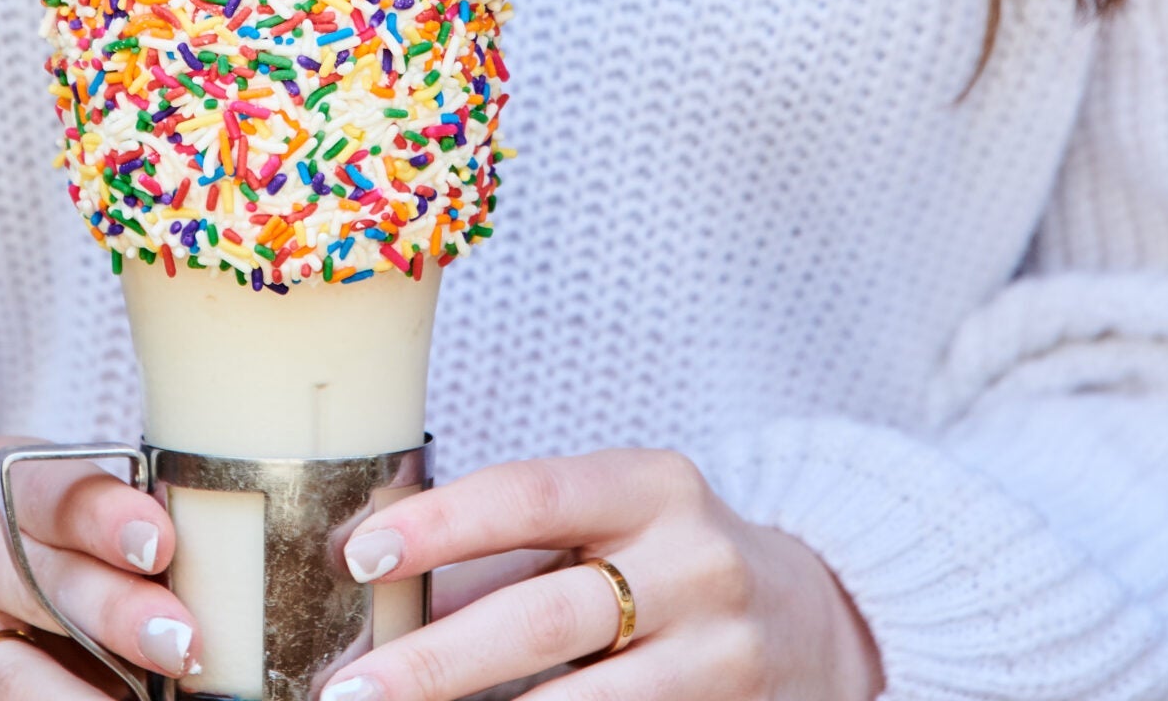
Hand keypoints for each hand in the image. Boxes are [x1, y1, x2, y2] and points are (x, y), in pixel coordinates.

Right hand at [0, 438, 197, 700]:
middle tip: (182, 642)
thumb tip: (233, 577)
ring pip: (4, 668)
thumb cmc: (52, 555)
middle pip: (33, 577)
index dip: (104, 517)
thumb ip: (132, 540)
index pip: (48, 490)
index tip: (160, 543)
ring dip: (76, 694)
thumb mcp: (80, 527)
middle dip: (113, 612)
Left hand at [327, 451, 881, 700]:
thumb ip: (508, 555)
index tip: (359, 556)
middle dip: (435, 662)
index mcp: (654, 487)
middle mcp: (698, 565)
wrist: (817, 620)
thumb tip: (382, 590)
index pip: (531, 495)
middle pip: (544, 618)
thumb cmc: (668, 559)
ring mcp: (723, 655)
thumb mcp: (606, 525)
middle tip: (350, 690)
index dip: (441, 524)